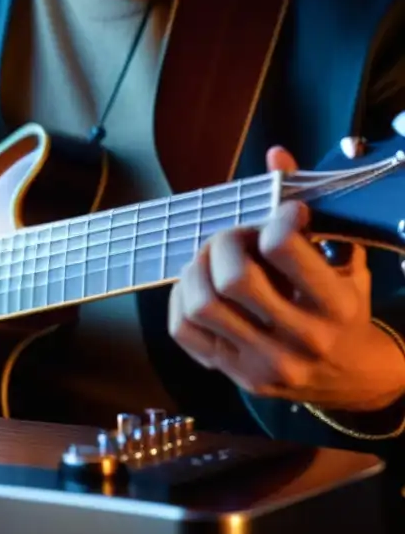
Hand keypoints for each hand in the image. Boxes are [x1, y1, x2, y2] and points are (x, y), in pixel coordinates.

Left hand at [168, 146, 404, 411]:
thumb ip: (310, 209)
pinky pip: (183, 330)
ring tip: (211, 259)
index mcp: (335, 306)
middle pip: (232, 279)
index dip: (273, 219)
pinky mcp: (234, 375)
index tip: (283, 215)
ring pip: (200, 306)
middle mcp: (300, 339)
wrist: (351, 378)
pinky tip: (199, 288)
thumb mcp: (343, 261)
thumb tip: (275, 155)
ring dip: (196, 270)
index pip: (281, 249)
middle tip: (234, 237)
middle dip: (224, 244)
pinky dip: (181, 299)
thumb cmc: (346, 311)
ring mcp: (263, 362)